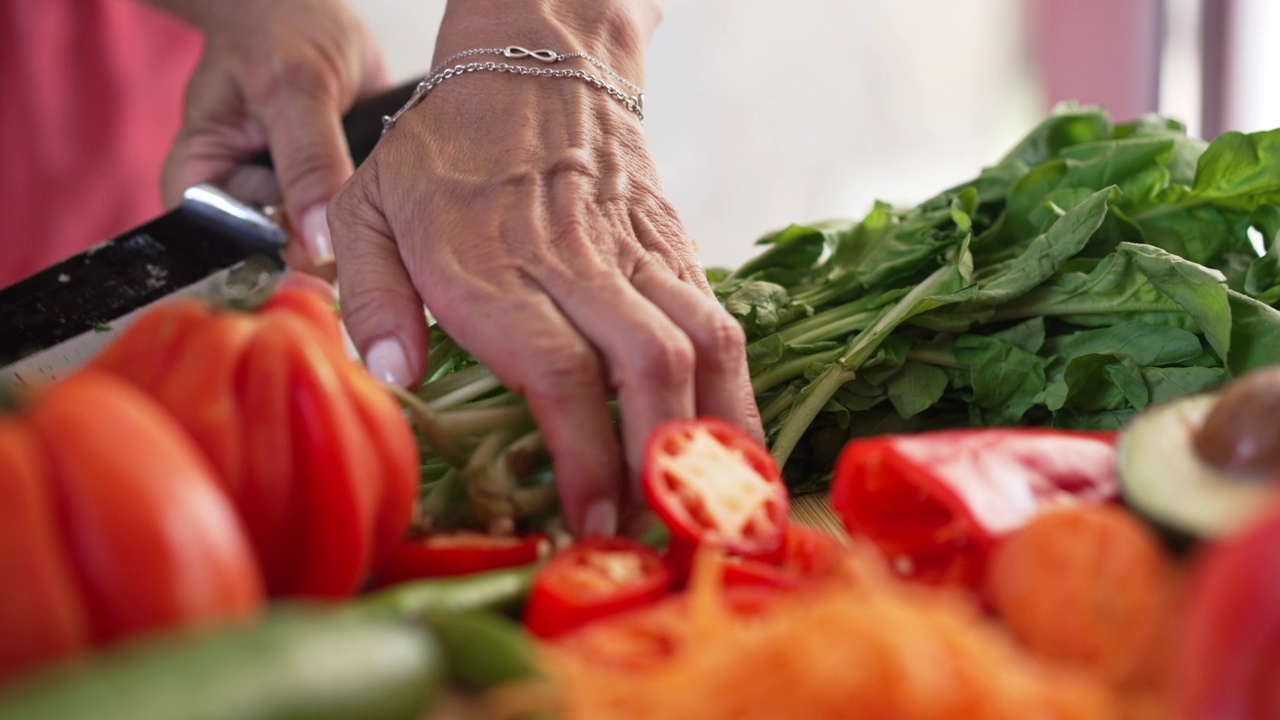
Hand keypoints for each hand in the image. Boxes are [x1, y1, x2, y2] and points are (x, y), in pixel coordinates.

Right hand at [155, 0, 387, 276]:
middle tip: (359, 219)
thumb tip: (316, 243)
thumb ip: (307, 162)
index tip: (317, 253)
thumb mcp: (293, 86)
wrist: (313, 9)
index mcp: (203, 184)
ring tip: (373, 188)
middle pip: (282, 261)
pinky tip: (389, 192)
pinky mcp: (336, 203)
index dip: (270, 265)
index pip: (224, 255)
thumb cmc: (278, 31)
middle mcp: (246, 205)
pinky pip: (359, 229)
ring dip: (357, 234)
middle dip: (323, 249)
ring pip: (326, 251)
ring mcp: (293, 206)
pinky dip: (378, 217)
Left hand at [328, 2, 762, 535]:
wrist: (538, 59)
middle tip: (658, 537)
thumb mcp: (369, 205)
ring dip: (718, 433)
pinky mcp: (675, 247)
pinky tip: (734, 442)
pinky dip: (734, 390)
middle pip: (648, 367)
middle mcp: (574, 261)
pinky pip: (719, 321)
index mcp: (491, 263)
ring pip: (703, 345)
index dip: (584, 454)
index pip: (556, 369)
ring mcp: (636, 253)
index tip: (588, 522)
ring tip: (721, 505)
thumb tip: (395, 377)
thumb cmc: (446, 146)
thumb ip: (369, 295)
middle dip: (661, 464)